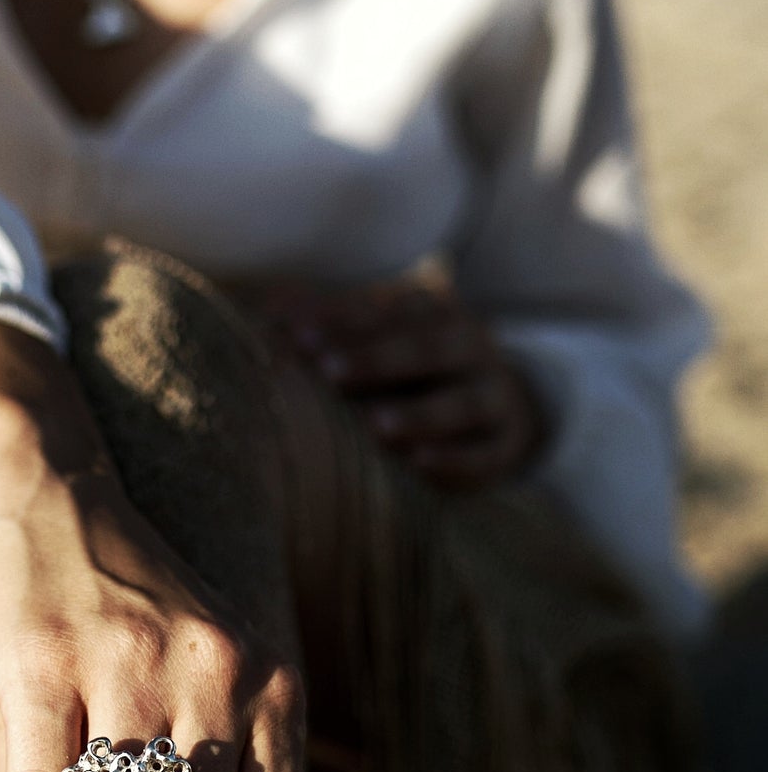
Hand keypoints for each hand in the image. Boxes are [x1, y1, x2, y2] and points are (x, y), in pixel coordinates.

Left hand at [255, 276, 546, 490]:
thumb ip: (332, 324)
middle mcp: (470, 346)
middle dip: (376, 358)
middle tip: (329, 370)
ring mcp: (494, 396)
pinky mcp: (504, 446)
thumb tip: (268, 311)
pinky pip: (484, 455)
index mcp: (436, 310)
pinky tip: (419, 463)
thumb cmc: (412, 368)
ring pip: (462, 403)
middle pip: (427, 347)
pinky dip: (454, 461)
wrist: (498, 408)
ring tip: (376, 424)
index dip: (342, 319)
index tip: (296, 334)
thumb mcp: (382, 336)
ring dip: (420, 414)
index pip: (388, 309)